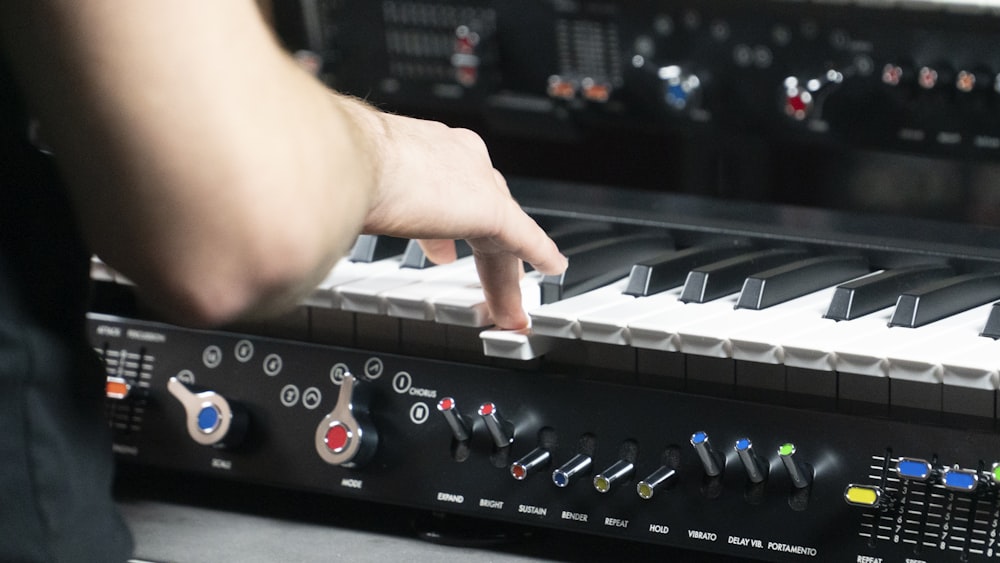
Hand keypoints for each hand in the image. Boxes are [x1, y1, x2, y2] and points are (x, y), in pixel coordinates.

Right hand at [349, 107, 566, 328]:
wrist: (347, 158)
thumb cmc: (335, 165)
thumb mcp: (353, 185)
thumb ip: (360, 202)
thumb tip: (330, 221)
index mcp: (422, 151)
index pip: (451, 189)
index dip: (449, 223)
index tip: (445, 248)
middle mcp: (457, 159)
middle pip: (485, 213)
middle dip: (487, 254)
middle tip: (489, 281)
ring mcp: (476, 182)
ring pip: (504, 234)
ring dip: (505, 274)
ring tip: (509, 306)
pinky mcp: (489, 210)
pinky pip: (524, 238)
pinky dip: (538, 254)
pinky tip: (552, 268)